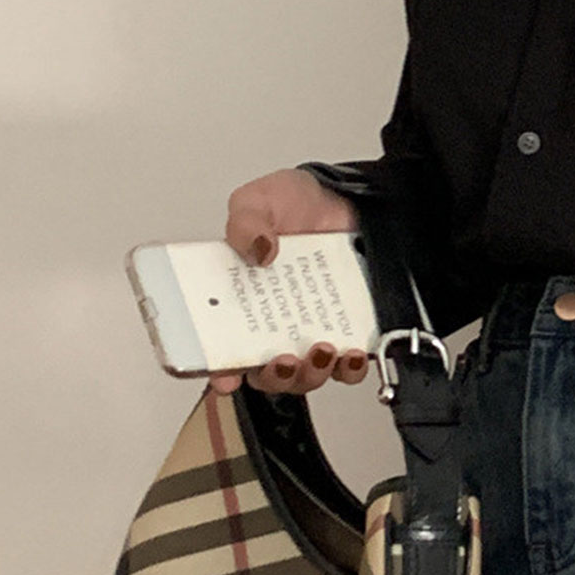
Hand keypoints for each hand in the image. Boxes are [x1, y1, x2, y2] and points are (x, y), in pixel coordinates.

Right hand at [209, 168, 368, 397]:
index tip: (226, 377)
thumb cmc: (296, 204)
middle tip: (283, 359)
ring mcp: (315, 329)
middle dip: (275, 376)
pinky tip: (353, 352)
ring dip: (313, 373)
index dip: (221, 371)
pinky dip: (351, 368)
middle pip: (269, 373)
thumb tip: (258, 249)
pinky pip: (350, 364)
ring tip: (322, 350)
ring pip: (309, 375)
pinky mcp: (350, 329)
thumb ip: (247, 223)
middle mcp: (278, 323)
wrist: (345, 197)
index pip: (224, 349)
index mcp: (245, 301)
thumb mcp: (259, 201)